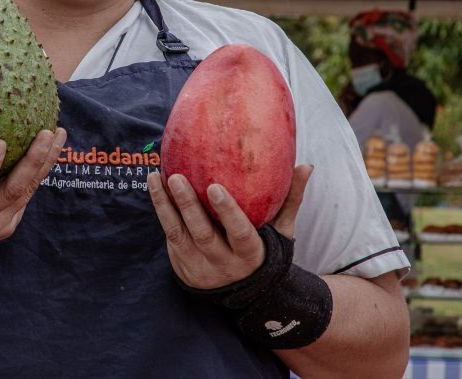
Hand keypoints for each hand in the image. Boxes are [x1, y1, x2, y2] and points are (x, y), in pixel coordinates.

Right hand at [0, 127, 66, 264]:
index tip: (1, 142)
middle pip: (13, 191)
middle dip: (33, 162)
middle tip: (46, 132)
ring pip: (28, 192)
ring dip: (46, 163)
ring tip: (58, 132)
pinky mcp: (10, 224)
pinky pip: (28, 195)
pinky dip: (41, 171)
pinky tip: (52, 145)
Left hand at [147, 164, 312, 289]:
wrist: (244, 294)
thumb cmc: (266, 250)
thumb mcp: (282, 232)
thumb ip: (290, 199)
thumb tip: (306, 166)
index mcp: (251, 253)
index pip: (239, 234)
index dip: (227, 213)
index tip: (214, 188)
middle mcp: (224, 263)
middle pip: (203, 234)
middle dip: (188, 205)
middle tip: (177, 176)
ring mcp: (199, 265)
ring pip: (179, 234)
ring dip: (166, 205)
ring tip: (157, 177)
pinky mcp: (181, 263)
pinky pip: (169, 234)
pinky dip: (161, 209)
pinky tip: (154, 184)